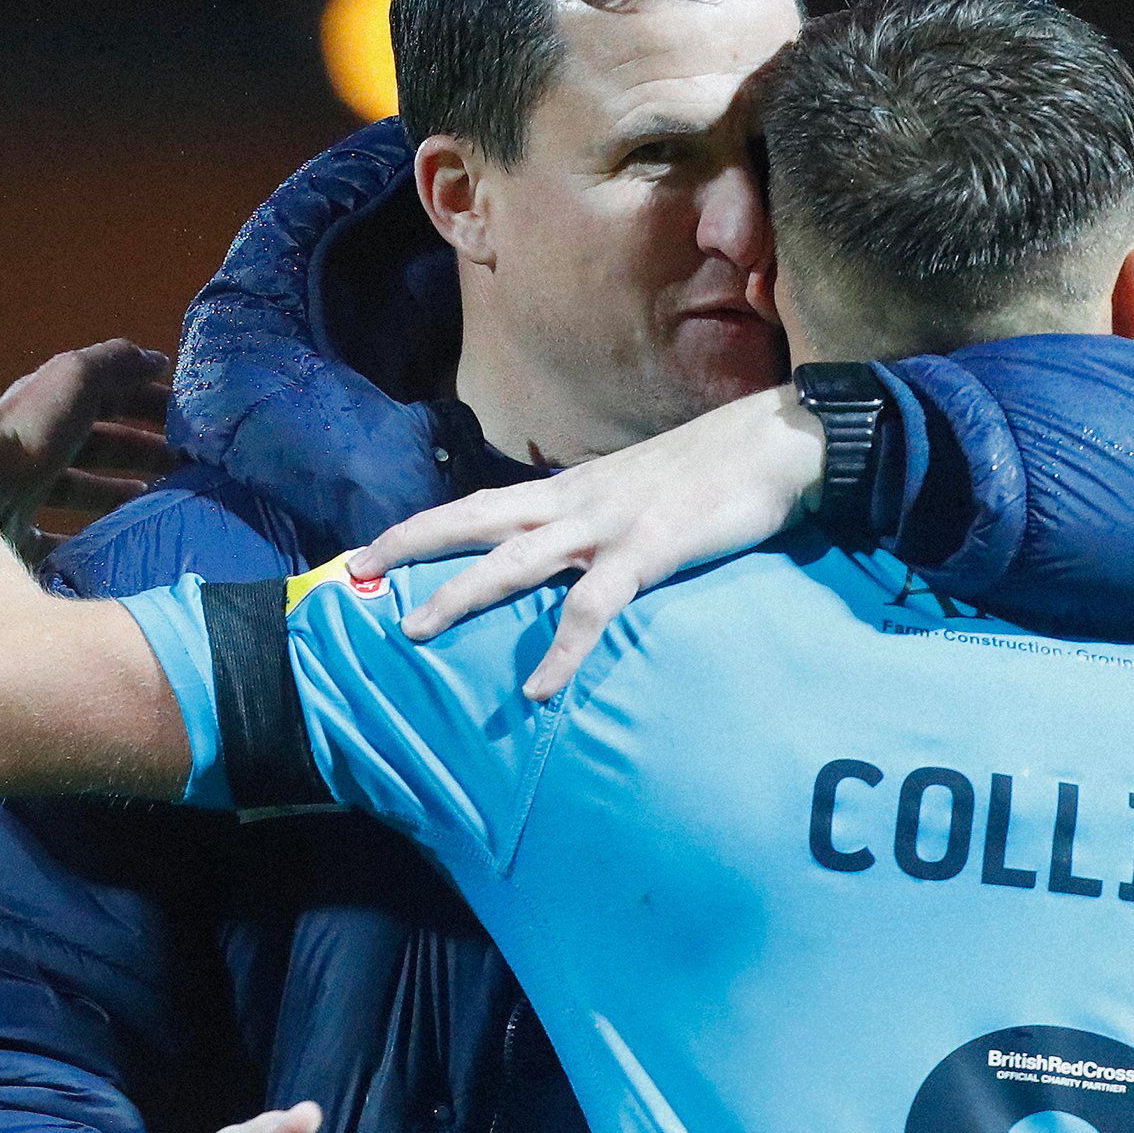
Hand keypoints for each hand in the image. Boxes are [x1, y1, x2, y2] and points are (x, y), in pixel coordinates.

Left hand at [0, 339, 176, 563]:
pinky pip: (57, 537)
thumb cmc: (30, 432)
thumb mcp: (76, 381)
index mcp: (48, 404)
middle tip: (185, 467)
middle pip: (94, 445)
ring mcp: (21, 489)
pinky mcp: (13, 532)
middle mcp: (32, 443)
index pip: (104, 397)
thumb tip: (157, 359)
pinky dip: (86, 540)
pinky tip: (114, 547)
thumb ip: (114, 364)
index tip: (187, 422)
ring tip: (158, 505)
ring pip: (78, 489)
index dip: (146, 403)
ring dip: (118, 493)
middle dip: (139, 451)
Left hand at [349, 384, 824, 699]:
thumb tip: (571, 552)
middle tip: (356, 573)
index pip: (481, 505)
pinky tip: (540, 688)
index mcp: (571, 490)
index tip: (374, 549)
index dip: (425, 526)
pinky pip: (593, 608)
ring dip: (461, 595)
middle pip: (474, 520)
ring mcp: (609, 526)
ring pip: (515, 561)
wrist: (777, 444)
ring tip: (415, 630)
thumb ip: (600, 521)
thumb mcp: (641, 492)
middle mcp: (575, 503)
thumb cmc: (716, 472)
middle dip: (412, 546)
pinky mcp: (649, 552)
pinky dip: (562, 650)